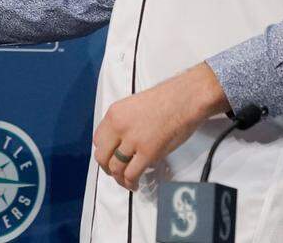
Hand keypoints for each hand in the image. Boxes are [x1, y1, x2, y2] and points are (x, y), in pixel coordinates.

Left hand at [92, 62, 229, 190]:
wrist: (185, 98)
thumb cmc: (166, 99)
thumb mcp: (133, 106)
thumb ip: (124, 123)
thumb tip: (121, 142)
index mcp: (114, 113)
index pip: (97, 140)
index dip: (103, 152)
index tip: (110, 157)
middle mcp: (119, 127)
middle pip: (102, 156)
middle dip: (107, 169)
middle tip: (115, 173)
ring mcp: (133, 140)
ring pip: (115, 168)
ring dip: (119, 179)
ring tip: (127, 182)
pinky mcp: (148, 152)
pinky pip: (131, 174)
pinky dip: (131, 183)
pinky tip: (135, 184)